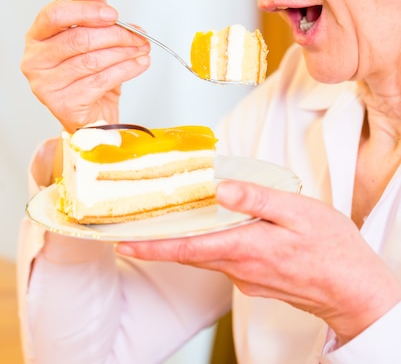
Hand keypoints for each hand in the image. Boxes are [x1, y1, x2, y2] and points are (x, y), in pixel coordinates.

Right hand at [21, 0, 150, 131]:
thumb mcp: (91, 39)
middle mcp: (35, 60)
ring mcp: (45, 84)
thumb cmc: (88, 75)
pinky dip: (126, 70)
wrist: (92, 115)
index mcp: (37, 37)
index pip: (54, 15)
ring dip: (124, 52)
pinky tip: (139, 64)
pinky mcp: (63, 104)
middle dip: (116, 34)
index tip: (114, 14)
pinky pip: (100, 81)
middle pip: (79, 38)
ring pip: (92, 60)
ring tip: (143, 48)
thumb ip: (89, 13)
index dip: (86, 11)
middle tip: (139, 34)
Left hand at [116, 180, 400, 344]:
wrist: (351, 288)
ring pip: (204, 256)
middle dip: (157, 243)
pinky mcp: (254, 280)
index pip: (186, 247)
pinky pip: (221, 260)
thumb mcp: (298, 211)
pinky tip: (210, 231)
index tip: (124, 242)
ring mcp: (246, 277)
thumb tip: (221, 187)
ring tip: (164, 225)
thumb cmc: (330, 249)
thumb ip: (257, 198)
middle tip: (131, 230)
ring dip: (181, 243)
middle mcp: (239, 267)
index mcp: (246, 247)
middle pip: (188, 253)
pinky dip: (207, 246)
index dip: (152, 245)